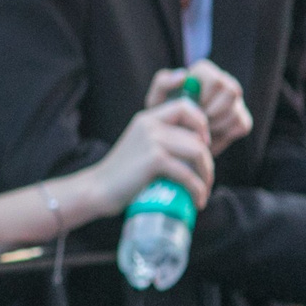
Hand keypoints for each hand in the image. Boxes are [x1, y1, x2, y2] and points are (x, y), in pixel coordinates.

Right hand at [93, 97, 214, 213]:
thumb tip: (201, 148)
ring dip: (205, 175)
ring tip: (202, 191)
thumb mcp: (142, 146)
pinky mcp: (154, 160)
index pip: (185, 106)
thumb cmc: (123, 173)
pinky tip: (196, 199)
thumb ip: (163, 139)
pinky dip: (196, 189)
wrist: (98, 189)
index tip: (203, 145)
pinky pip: (187, 173)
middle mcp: (150, 124)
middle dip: (206, 162)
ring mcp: (152, 141)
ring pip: (197, 153)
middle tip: (204, 180)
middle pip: (197, 138)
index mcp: (147, 118)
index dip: (201, 123)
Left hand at [148, 62, 250, 153]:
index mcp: (203, 73)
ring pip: (236, 110)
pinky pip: (242, 125)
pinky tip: (209, 135)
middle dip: (212, 111)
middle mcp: (223, 82)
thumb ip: (163, 83)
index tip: (193, 107)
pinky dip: (224, 134)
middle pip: (232, 91)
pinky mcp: (242, 119)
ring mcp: (235, 101)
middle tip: (196, 121)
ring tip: (198, 128)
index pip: (216, 79)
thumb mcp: (156, 100)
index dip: (206, 97)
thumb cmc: (163, 115)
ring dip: (215, 124)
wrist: (173, 140)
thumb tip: (183, 75)